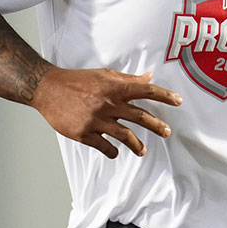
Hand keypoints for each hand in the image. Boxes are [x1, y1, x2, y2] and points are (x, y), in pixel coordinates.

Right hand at [31, 67, 181, 157]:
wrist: (47, 88)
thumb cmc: (77, 80)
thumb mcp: (104, 75)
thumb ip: (128, 79)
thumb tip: (150, 77)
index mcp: (115, 87)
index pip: (146, 91)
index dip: (165, 96)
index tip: (178, 102)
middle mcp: (109, 104)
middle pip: (140, 116)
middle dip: (157, 126)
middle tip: (167, 132)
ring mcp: (96, 120)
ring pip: (125, 136)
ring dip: (137, 145)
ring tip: (143, 151)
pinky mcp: (84, 133)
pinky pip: (104, 146)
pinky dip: (112, 151)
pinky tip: (116, 153)